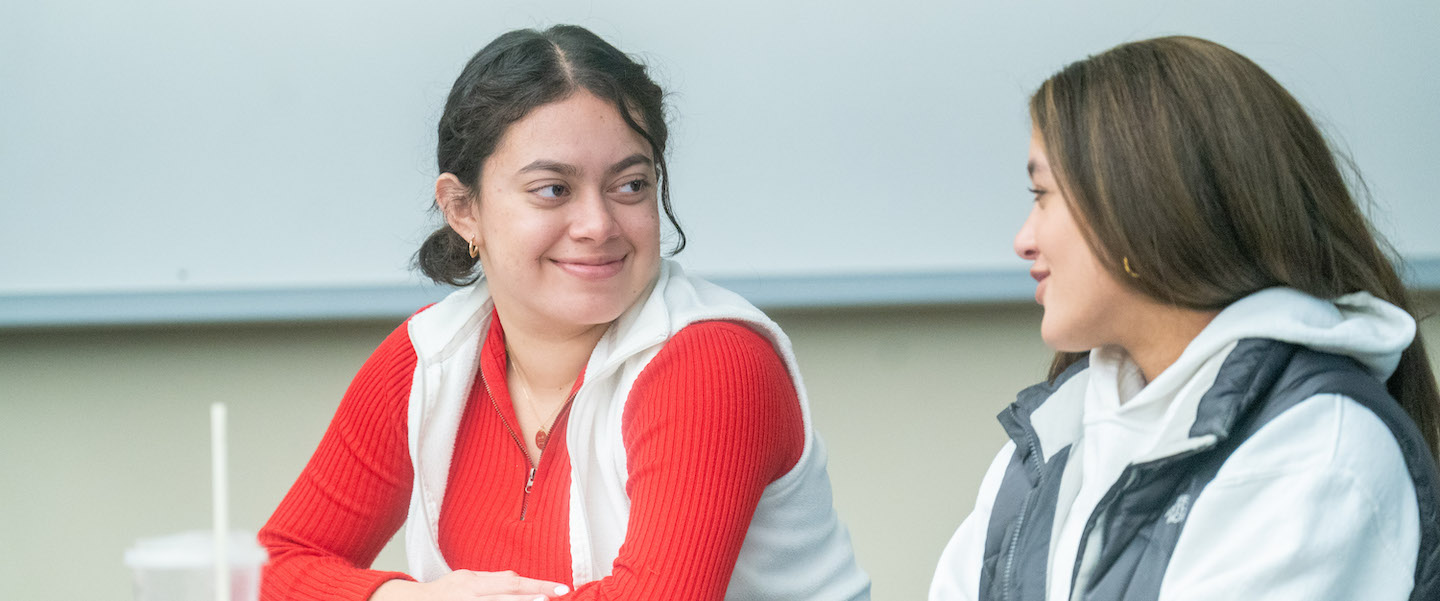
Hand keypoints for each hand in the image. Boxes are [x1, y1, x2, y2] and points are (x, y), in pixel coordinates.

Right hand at [371, 570, 570, 600]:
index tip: (559, 588)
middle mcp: (470, 598)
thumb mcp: (467, 578)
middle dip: (530, 599)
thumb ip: (491, 581)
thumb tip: (517, 581)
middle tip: (550, 599)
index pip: (511, 582)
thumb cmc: (444, 591)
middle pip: (506, 599)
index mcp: (473, 584)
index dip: (536, 585)